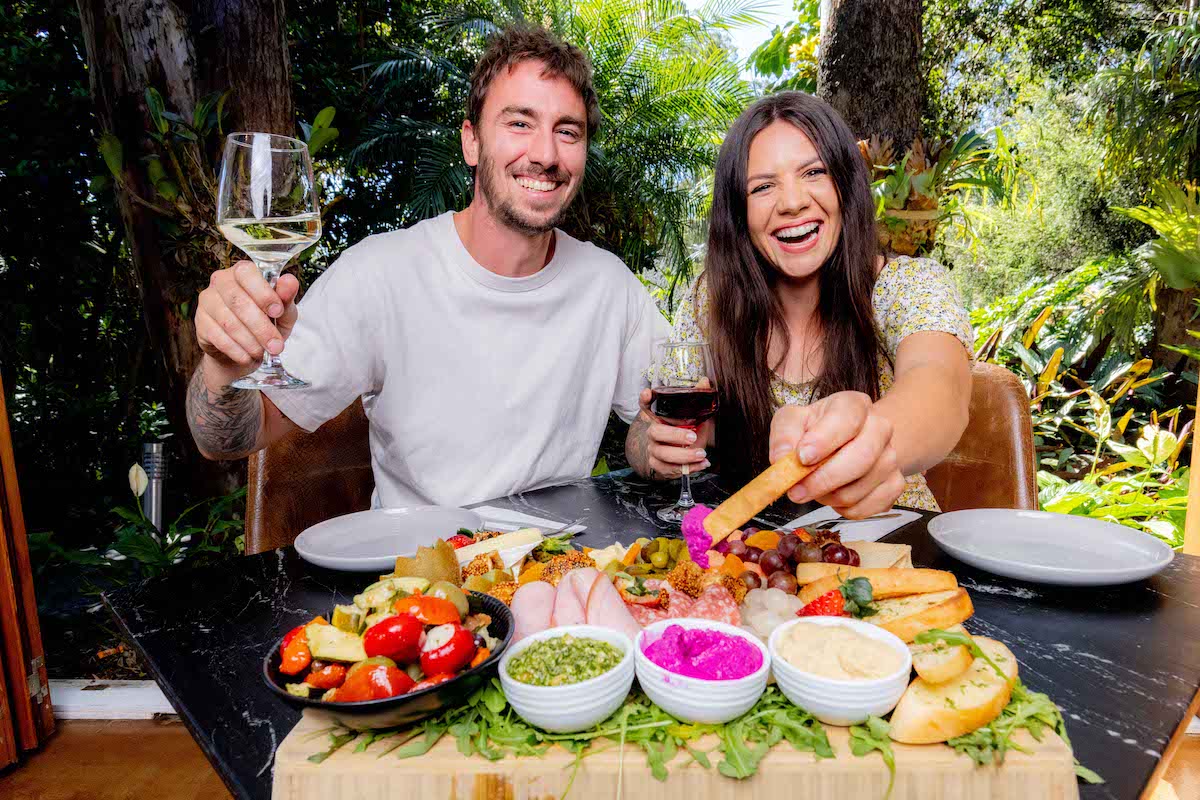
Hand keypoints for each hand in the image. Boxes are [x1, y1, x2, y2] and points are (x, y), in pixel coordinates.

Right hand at [195, 261, 298, 381]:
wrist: (244, 351)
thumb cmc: (265, 324)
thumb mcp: (282, 313)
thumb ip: (286, 298)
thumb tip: (290, 281)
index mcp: (242, 272)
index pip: (247, 273)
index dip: (263, 293)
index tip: (277, 312)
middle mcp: (220, 281)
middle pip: (238, 301)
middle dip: (261, 327)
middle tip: (276, 345)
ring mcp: (207, 301)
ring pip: (229, 322)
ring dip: (250, 341)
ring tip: (262, 352)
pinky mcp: (200, 323)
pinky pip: (218, 337)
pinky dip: (237, 350)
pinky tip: (247, 356)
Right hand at [636, 388, 710, 479]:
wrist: (683, 458)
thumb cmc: (688, 434)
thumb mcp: (695, 418)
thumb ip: (698, 401)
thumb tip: (705, 381)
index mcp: (660, 418)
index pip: (647, 406)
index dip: (645, 400)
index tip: (648, 393)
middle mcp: (653, 433)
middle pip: (656, 432)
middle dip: (675, 435)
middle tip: (692, 437)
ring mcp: (654, 450)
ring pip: (662, 454)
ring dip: (684, 455)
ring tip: (701, 453)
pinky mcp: (658, 465)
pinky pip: (669, 469)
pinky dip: (688, 468)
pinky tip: (701, 464)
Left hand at [768, 391, 904, 517]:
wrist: (846, 443)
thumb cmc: (816, 430)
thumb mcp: (792, 421)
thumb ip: (784, 435)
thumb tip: (781, 458)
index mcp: (854, 405)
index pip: (846, 418)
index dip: (824, 439)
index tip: (802, 457)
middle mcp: (879, 428)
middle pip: (862, 457)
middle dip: (824, 479)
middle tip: (796, 491)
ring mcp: (890, 457)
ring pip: (863, 487)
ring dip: (831, 497)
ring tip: (814, 489)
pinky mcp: (895, 484)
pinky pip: (870, 507)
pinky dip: (846, 510)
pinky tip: (833, 497)